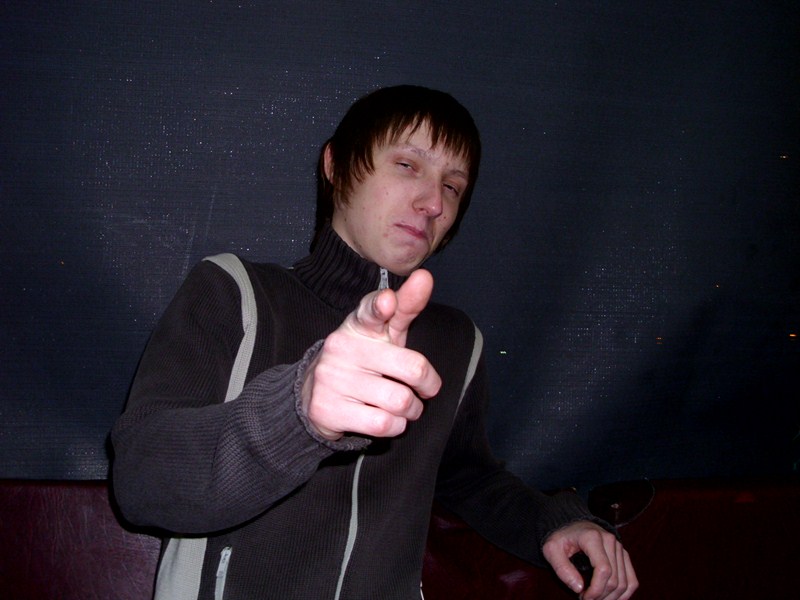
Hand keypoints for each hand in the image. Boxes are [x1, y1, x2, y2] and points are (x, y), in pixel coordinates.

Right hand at [301, 269, 440, 439]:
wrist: (315, 395)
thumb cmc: (364, 360)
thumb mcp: (383, 333)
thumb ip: (406, 306)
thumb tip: (425, 276)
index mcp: (358, 325)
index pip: (370, 311)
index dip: (381, 306)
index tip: (388, 302)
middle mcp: (343, 348)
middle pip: (411, 368)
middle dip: (427, 385)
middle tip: (424, 390)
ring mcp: (333, 379)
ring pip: (400, 401)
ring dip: (412, 410)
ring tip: (404, 407)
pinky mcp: (328, 409)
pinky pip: (382, 423)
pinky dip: (395, 426)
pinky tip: (388, 419)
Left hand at [542, 521, 637, 599]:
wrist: (571, 525)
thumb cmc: (561, 538)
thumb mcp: (551, 550)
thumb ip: (562, 568)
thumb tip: (579, 588)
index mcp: (592, 537)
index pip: (603, 570)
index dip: (596, 590)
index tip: (583, 597)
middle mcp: (610, 540)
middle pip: (615, 579)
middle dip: (601, 596)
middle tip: (585, 598)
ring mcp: (619, 547)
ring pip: (625, 582)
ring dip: (611, 597)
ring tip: (594, 597)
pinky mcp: (624, 555)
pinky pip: (631, 580)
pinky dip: (623, 594)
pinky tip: (609, 597)